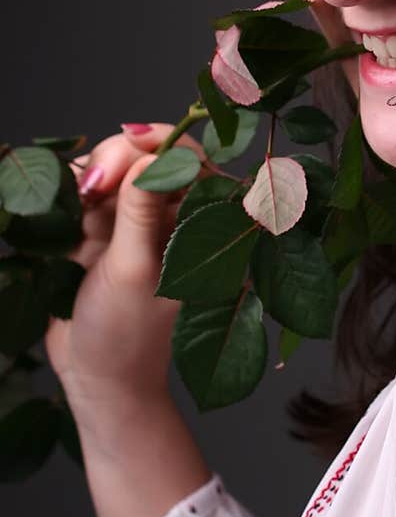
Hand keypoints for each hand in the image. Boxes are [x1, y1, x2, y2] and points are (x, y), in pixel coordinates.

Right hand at [45, 123, 208, 410]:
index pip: (192, 162)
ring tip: (79, 203)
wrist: (95, 378)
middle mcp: (177, 218)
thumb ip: (140, 211)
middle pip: (150, 156)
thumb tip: (149, 157)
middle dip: (120, 157)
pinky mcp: (106, 232)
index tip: (129, 138)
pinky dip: (75, 191)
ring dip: (95, 175)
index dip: (161, 142)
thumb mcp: (134, 270)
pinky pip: (90, 191)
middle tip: (91, 186)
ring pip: (117, 169)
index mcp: (205, 227)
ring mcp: (140, 223)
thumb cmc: (124, 334)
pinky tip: (68, 206)